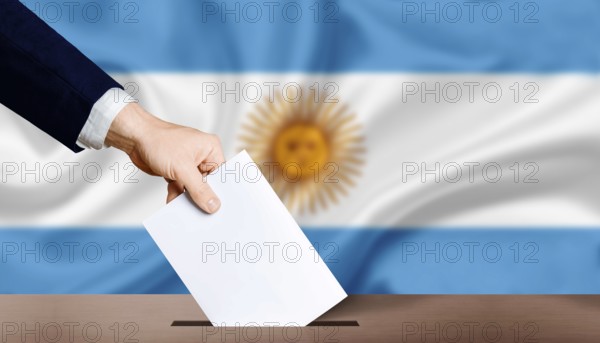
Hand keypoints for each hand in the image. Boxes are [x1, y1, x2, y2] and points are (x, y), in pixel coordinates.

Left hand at [105, 103, 223, 212]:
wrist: (135, 138)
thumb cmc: (159, 141)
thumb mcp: (183, 168)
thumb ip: (199, 188)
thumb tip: (213, 204)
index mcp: (210, 148)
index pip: (222, 175)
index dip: (221, 191)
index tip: (220, 207)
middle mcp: (202, 156)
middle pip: (208, 183)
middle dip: (202, 196)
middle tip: (203, 212)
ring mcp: (189, 164)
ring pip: (194, 188)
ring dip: (188, 198)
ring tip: (185, 209)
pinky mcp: (177, 171)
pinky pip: (182, 188)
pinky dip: (177, 195)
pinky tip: (172, 201)